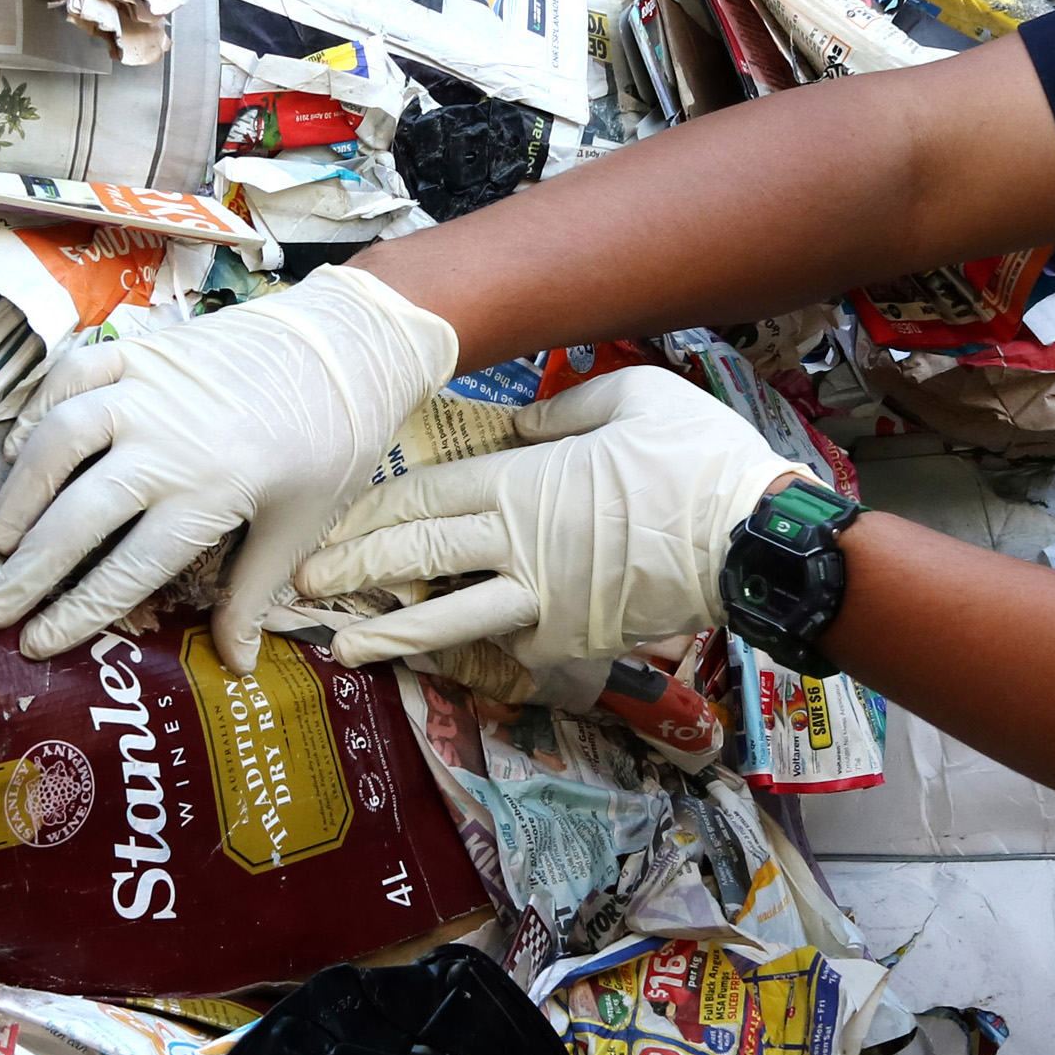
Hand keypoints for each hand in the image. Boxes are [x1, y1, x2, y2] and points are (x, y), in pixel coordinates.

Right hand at [0, 263, 458, 665]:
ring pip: (59, 439)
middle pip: (78, 515)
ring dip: (22, 491)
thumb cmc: (331, 442)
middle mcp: (166, 443)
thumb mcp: (299, 526)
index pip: (126, 569)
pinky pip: (72, 375)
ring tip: (1, 537)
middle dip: (30, 569)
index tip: (37, 642)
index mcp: (209, 495)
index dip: (76, 613)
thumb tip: (238, 667)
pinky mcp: (142, 349)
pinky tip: (22, 445)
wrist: (348, 345)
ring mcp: (147, 389)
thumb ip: (253, 594)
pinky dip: (39, 406)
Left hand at [296, 369, 790, 673]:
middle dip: (352, 571)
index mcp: (521, 480)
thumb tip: (522, 425)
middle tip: (303, 587)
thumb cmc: (698, 458)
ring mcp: (541, 599)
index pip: (423, 495)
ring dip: (390, 635)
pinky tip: (457, 657)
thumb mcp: (633, 397)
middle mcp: (517, 542)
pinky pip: (516, 644)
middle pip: (416, 556)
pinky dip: (486, 649)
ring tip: (345, 650)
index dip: (370, 510)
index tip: (330, 522)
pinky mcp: (572, 641)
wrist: (752, 540)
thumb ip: (565, 408)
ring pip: (447, 618)